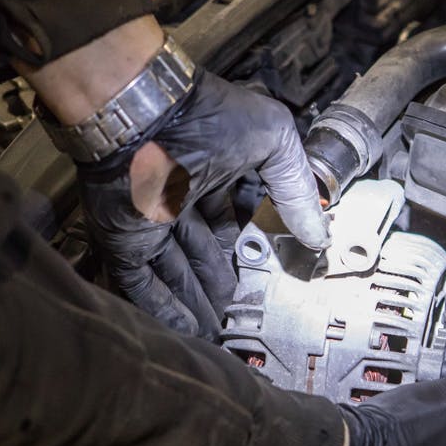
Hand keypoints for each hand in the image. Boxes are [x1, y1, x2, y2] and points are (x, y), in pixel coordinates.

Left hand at [78, 72, 330, 339]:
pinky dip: (164, 309)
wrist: (142, 114)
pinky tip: (186, 330)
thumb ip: (297, 189)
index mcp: (212, 171)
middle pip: (204, 251)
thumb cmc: (203, 115)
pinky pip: (143, 283)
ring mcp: (150, 221)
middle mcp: (180, 198)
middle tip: (245, 310)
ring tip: (219, 330)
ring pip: (175, 272)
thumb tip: (318, 232)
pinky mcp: (126, 240)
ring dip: (196, 302)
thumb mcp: (274, 142)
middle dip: (223, 282)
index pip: (232, 219)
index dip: (249, 247)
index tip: (268, 274)